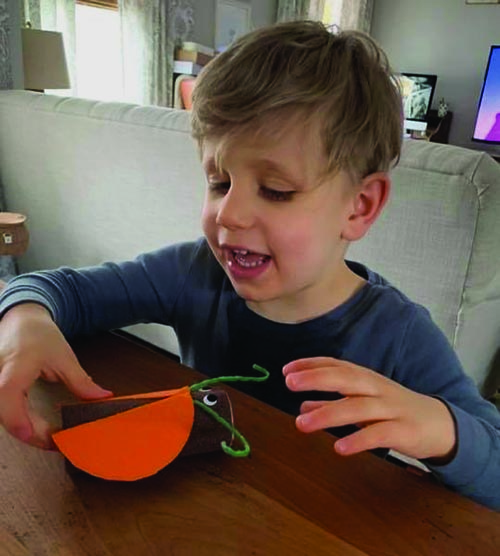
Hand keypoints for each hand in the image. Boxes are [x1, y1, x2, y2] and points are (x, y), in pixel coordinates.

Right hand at [0, 303, 112, 449]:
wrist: (19, 321)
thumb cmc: (38, 334)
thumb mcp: (64, 357)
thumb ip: (81, 381)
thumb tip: (102, 398)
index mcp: (14, 368)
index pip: (9, 399)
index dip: (24, 424)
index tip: (47, 437)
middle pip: (6, 416)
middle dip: (31, 434)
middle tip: (57, 442)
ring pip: (3, 418)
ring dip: (26, 430)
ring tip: (50, 436)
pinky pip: (4, 412)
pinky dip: (20, 422)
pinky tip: (37, 427)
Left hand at [283, 357, 455, 461]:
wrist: (440, 424)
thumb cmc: (394, 410)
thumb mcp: (362, 404)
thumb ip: (333, 404)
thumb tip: (302, 408)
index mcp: (365, 379)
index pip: (336, 365)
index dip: (311, 365)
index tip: (286, 370)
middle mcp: (376, 389)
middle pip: (346, 378)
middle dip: (317, 378)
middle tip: (290, 383)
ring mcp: (391, 409)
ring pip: (358, 407)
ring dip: (328, 413)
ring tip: (301, 425)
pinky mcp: (404, 431)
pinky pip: (379, 434)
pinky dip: (359, 440)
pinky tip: (339, 448)